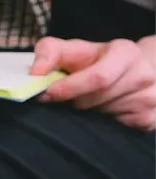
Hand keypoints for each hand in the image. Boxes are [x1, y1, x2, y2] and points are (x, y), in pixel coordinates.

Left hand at [32, 36, 155, 129]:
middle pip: (96, 100)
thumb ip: (49, 53)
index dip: (69, 88)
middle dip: (74, 101)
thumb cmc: (97, 60)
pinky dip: (100, 124)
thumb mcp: (74, 50)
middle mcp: (144, 75)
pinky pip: (114, 129)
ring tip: (88, 101)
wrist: (134, 69)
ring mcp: (150, 99)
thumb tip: (35, 73)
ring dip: (86, 113)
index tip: (47, 94)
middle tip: (68, 98)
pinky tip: (102, 112)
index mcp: (126, 53)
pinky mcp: (149, 120)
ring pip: (103, 116)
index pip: (98, 78)